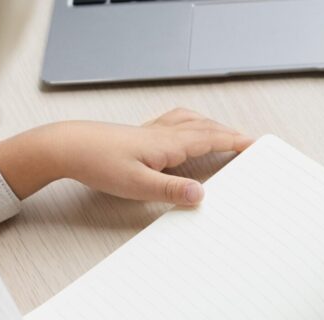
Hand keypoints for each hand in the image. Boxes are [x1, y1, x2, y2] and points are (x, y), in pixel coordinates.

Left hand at [0, 108, 252, 204]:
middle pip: (206, 127)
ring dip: (212, 126)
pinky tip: (186, 130)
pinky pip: (175, 122)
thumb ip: (171, 190)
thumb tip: (201, 195)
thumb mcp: (136, 185)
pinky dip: (191, 123)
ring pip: (191, 121)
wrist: (66, 147)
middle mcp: (163, 133)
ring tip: (224, 133)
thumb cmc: (97, 163)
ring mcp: (152, 130)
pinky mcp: (140, 133)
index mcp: (168, 144)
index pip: (211, 139)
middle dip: (230, 133)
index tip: (257, 145)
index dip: (236, 142)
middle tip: (248, 143)